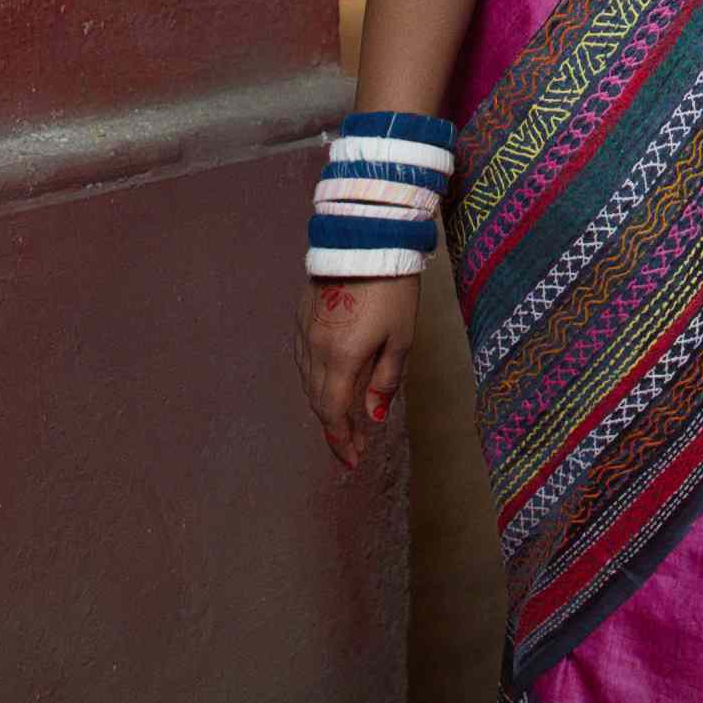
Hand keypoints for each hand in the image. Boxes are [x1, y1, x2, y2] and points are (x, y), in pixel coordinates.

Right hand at [293, 271, 420, 469]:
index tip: (353, 461)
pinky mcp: (301, 317)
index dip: (341, 441)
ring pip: (308, 382)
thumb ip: (385, 380)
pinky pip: (303, 360)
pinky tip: (329, 384)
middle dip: (334, 429)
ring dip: (324, 405)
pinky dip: (315, 380)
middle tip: (353, 446)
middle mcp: (315, 350)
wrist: (365, 241)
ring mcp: (304, 332)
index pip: (333, 413)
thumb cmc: (392, 290)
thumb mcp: (400, 338)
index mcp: (341, 358)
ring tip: (344, 420)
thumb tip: (374, 416)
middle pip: (318, 402)